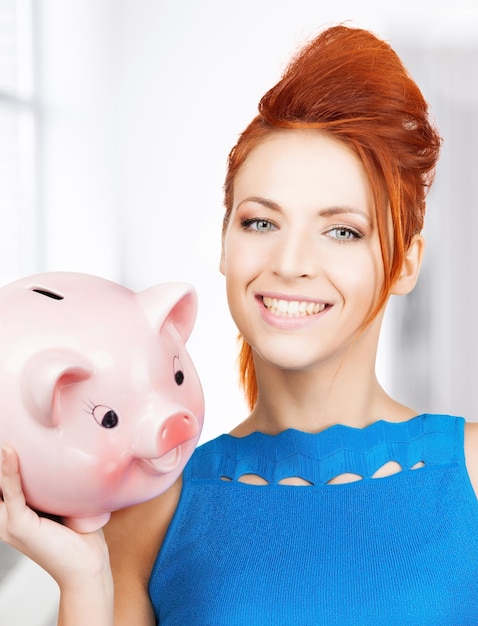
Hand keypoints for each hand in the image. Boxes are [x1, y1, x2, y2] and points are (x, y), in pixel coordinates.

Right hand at [0, 445, 110, 588]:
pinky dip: (9, 472)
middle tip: (2, 434)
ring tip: (3, 439)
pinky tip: (9, 452)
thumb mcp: (64, 501)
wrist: (86, 568)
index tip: (5, 439)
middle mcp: (4, 518)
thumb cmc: (79, 535)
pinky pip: (12, 493)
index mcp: (12, 512)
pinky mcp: (19, 526)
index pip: (2, 482)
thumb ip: (57, 481)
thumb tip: (66, 453)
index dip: (2, 462)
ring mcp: (8, 523)